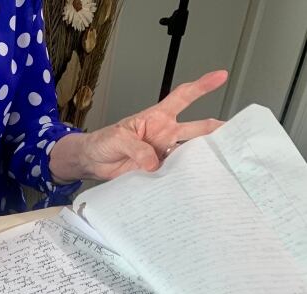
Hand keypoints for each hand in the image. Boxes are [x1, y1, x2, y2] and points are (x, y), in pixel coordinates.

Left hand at [51, 70, 227, 180]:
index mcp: (158, 117)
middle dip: (218, 130)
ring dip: (204, 158)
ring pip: (192, 153)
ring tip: (221, 163)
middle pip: (198, 128)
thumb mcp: (118, 138)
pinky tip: (194, 182)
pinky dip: (184, 177)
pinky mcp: (159, 170)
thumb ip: (136, 148)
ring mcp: (164, 152)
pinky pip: (176, 173)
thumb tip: (154, 163)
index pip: (183, 97)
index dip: (202, 86)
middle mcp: (166, 134)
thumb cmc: (104, 141)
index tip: (221, 76)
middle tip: (236, 135)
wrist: (93, 162)